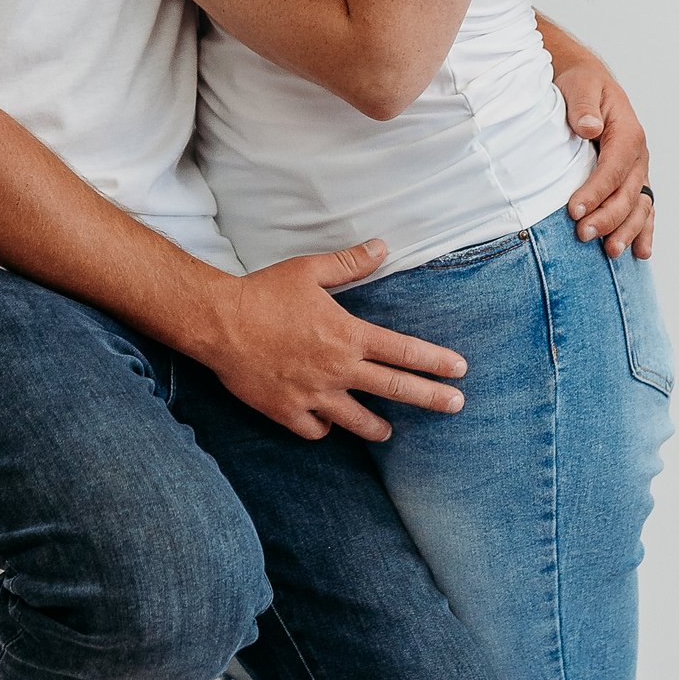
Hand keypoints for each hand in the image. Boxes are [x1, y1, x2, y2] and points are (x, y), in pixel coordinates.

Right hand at [197, 241, 467, 443]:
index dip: (436, 361)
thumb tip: (383, 246)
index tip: (460, 370)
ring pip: (358, 421)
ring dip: (377, 427)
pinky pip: (316, 429)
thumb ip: (350, 264)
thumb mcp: (310, 270)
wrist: (218, 322)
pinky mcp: (287, 411)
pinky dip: (324, 427)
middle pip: (395, 389)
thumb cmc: (264, 293)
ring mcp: (314, 395)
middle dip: (431, 398)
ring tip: (387, 432)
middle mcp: (338, 369)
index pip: (404, 351)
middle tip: (456, 405)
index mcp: (348, 335)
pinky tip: (327, 422)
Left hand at [548, 39, 654, 258]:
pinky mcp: (632, 182)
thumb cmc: (583, 86)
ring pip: (638, 207)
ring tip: (610, 251)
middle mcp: (637, 156)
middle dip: (607, 217)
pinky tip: (640, 253)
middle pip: (627, 193)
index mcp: (628, 133)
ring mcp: (637, 172)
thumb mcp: (581, 86)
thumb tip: (589, 127)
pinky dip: (643, 231)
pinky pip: (642, 210)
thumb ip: (584, 106)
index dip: (596, 191)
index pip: (613, 168)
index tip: (574, 210)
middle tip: (583, 235)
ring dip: (626, 231)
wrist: (590, 86)